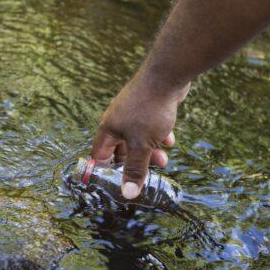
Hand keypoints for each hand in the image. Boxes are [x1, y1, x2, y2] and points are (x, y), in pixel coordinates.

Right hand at [91, 81, 189, 198]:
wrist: (167, 75)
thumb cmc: (149, 109)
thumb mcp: (142, 145)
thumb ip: (135, 170)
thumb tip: (128, 194)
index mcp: (108, 129)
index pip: (100, 155)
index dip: (105, 171)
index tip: (114, 184)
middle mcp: (118, 120)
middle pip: (121, 149)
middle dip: (134, 163)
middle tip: (146, 175)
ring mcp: (133, 113)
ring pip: (139, 139)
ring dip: (150, 152)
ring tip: (163, 160)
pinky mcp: (148, 107)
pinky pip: (150, 127)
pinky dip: (159, 136)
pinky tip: (170, 140)